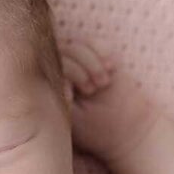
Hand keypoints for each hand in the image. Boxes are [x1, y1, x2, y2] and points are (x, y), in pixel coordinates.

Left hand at [60, 38, 159, 161]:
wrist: (129, 130)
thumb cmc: (95, 128)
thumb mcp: (70, 115)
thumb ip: (58, 93)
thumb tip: (54, 72)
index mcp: (50, 88)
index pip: (44, 68)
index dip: (60, 77)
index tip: (71, 97)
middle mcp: (63, 74)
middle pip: (59, 52)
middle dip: (76, 69)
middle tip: (91, 90)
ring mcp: (82, 65)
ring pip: (76, 45)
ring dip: (91, 61)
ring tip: (102, 83)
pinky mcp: (101, 59)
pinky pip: (95, 43)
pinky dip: (102, 51)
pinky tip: (111, 68)